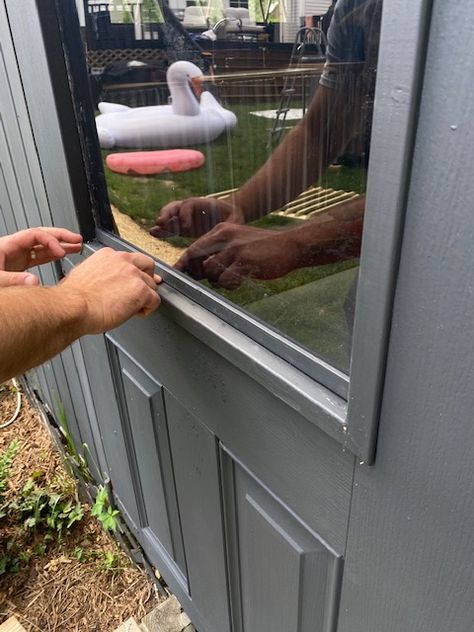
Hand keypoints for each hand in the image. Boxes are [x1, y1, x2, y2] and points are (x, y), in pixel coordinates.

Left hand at [0, 227, 82, 285]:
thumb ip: (13, 280)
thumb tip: (34, 282)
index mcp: (6, 245)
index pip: (35, 235)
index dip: (50, 241)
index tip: (60, 252)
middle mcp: (13, 249)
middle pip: (40, 236)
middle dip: (60, 237)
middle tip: (76, 239)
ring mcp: (16, 257)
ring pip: (41, 247)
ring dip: (59, 246)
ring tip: (76, 246)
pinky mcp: (17, 266)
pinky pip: (38, 258)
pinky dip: (51, 257)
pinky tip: (61, 258)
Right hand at [59, 248, 161, 333]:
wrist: (72, 307)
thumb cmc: (73, 298)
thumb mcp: (84, 274)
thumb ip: (101, 273)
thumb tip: (106, 283)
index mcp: (108, 256)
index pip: (131, 259)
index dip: (135, 272)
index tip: (132, 281)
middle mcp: (123, 261)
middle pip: (147, 267)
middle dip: (146, 280)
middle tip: (140, 292)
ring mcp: (133, 275)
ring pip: (152, 285)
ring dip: (145, 297)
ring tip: (132, 307)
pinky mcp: (140, 291)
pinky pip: (155, 300)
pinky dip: (148, 308)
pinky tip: (136, 313)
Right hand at [150, 197, 244, 238]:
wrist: (230, 217)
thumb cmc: (233, 216)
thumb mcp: (235, 218)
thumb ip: (231, 222)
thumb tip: (231, 225)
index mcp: (202, 203)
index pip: (188, 205)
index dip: (185, 215)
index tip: (186, 227)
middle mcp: (191, 208)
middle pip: (175, 207)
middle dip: (167, 214)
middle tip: (161, 222)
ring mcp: (185, 217)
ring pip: (169, 215)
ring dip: (162, 222)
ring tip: (154, 230)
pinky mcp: (182, 227)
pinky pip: (170, 227)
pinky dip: (162, 230)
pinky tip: (153, 233)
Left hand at [175, 223, 300, 288]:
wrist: (290, 245)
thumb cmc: (263, 247)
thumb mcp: (239, 241)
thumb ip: (220, 251)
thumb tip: (201, 270)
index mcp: (221, 230)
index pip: (193, 248)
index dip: (184, 264)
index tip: (177, 275)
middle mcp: (225, 236)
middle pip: (198, 262)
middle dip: (200, 275)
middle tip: (213, 280)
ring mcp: (234, 248)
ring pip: (211, 274)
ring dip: (220, 282)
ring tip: (235, 277)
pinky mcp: (245, 261)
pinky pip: (227, 281)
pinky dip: (232, 286)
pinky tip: (243, 280)